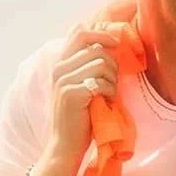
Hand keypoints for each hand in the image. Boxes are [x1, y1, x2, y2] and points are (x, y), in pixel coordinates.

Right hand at [38, 19, 136, 175]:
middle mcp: (59, 68)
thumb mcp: (83, 86)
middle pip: (95, 46)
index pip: (80, 31)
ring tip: (107, 96)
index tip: (116, 42)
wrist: (67, 144)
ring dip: (112, 81)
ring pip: (101, 63)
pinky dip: (109, 93)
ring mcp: (63, 80)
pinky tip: (104, 103)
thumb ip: (91, 66)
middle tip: (111, 81)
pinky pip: (102, 82)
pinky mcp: (72, 93)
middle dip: (111, 61)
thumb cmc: (82, 116)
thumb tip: (113, 45)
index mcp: (61, 63)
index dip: (101, 32)